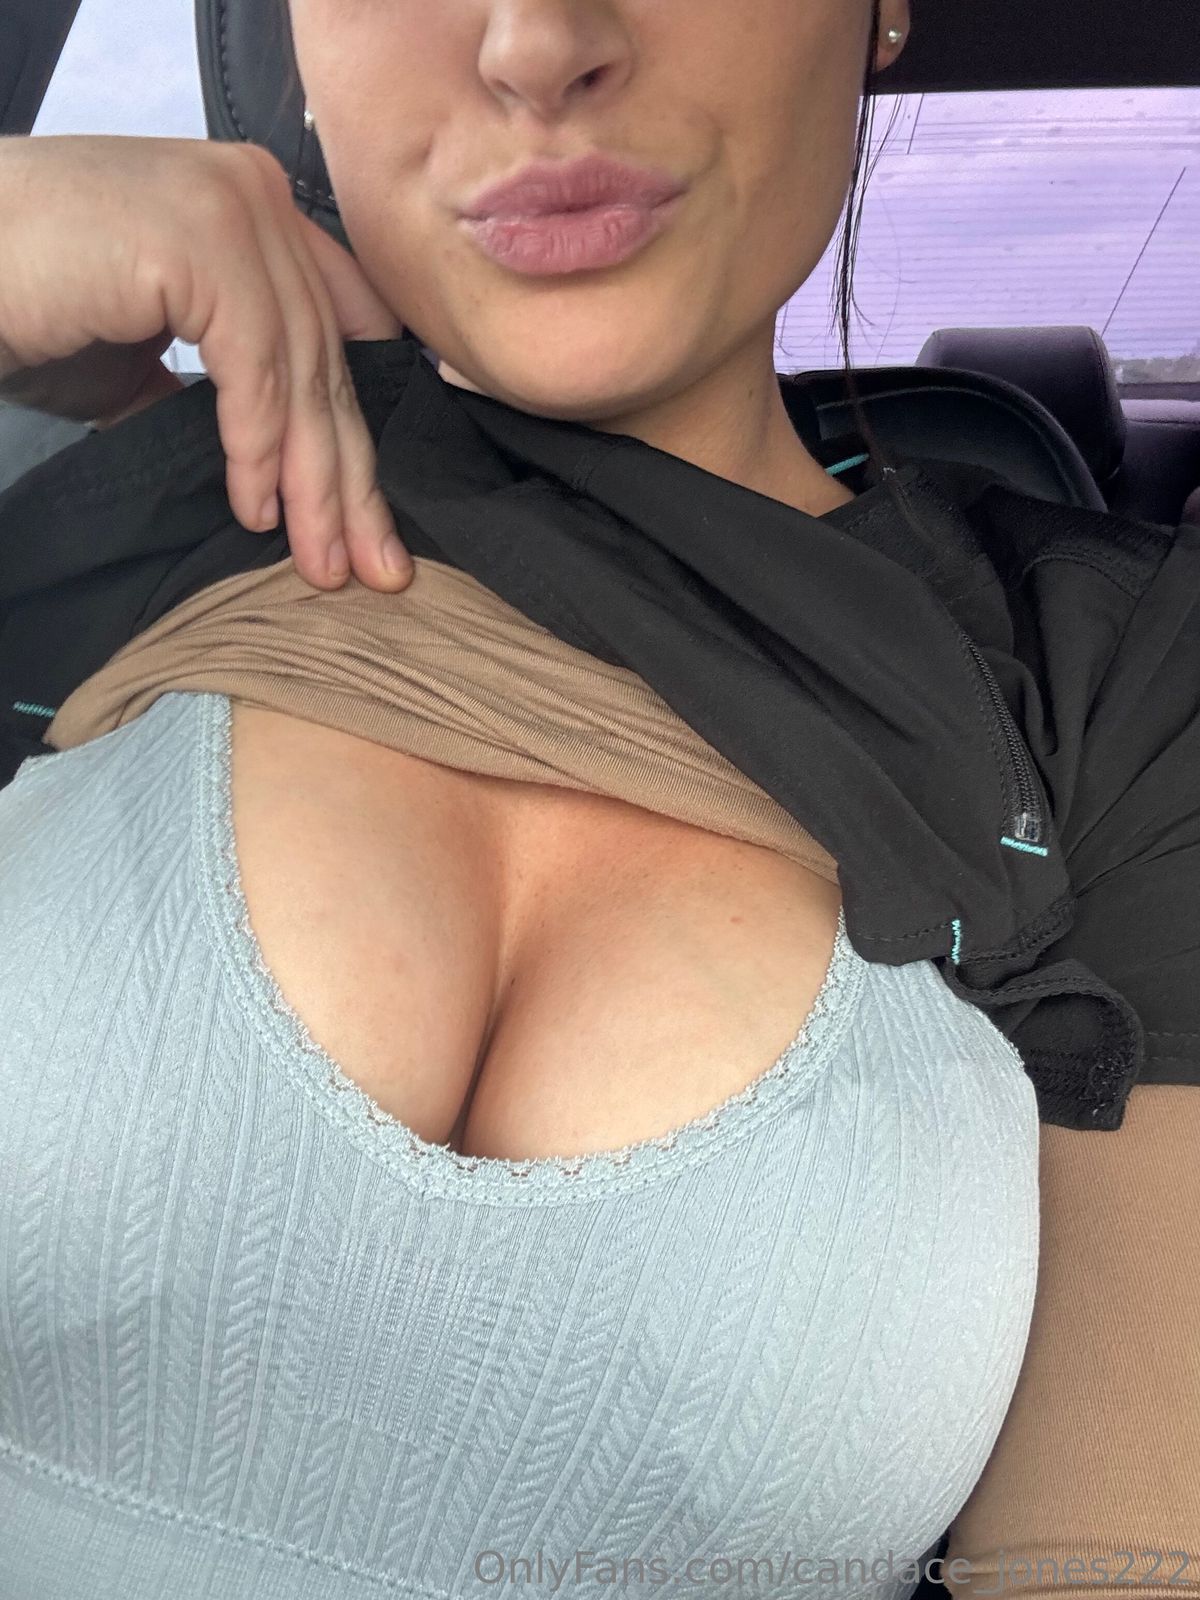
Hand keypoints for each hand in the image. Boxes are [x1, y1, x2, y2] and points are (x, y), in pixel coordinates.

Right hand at [0, 132, 413, 591]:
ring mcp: (231, 208)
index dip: (362, 431)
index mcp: (254, 208)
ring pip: (302, 373)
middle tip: (377, 569)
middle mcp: (256, 194)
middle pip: (329, 360)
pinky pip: (254, 371)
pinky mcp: (199, 240)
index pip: (340, 330)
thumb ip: (219, 387)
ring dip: (314, 484)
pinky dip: (258, 450)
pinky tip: (257, 510)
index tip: (372, 525)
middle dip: (352, 479)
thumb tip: (271, 465)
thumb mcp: (145, 353)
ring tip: (322, 562)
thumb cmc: (26, 299)